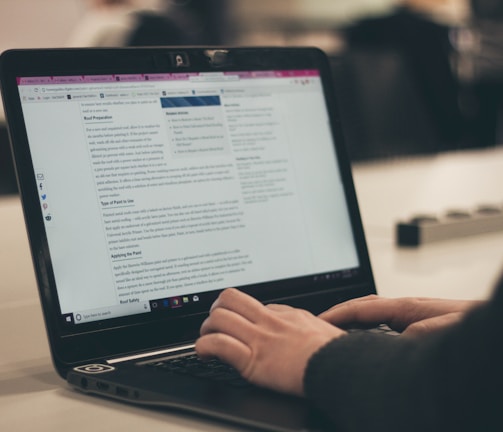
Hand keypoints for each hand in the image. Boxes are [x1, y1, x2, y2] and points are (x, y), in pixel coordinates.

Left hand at [196, 288, 345, 395]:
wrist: (339, 367)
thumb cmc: (336, 352)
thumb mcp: (322, 328)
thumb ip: (303, 324)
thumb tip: (297, 322)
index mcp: (286, 314)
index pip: (253, 305)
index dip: (240, 313)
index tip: (236, 322)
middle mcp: (269, 321)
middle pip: (230, 299)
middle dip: (216, 310)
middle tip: (214, 323)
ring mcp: (260, 338)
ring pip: (219, 318)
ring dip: (207, 328)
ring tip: (206, 339)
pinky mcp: (253, 359)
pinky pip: (218, 344)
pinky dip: (204, 347)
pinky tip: (204, 353)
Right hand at [319, 295, 480, 335]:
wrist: (491, 324)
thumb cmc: (474, 326)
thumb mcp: (444, 331)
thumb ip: (417, 333)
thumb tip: (390, 341)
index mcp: (408, 307)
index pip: (363, 308)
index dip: (338, 314)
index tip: (319, 320)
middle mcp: (407, 309)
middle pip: (363, 307)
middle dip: (340, 314)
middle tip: (319, 324)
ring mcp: (411, 316)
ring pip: (373, 315)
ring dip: (352, 320)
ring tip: (335, 331)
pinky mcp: (417, 325)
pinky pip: (383, 325)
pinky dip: (367, 329)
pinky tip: (365, 340)